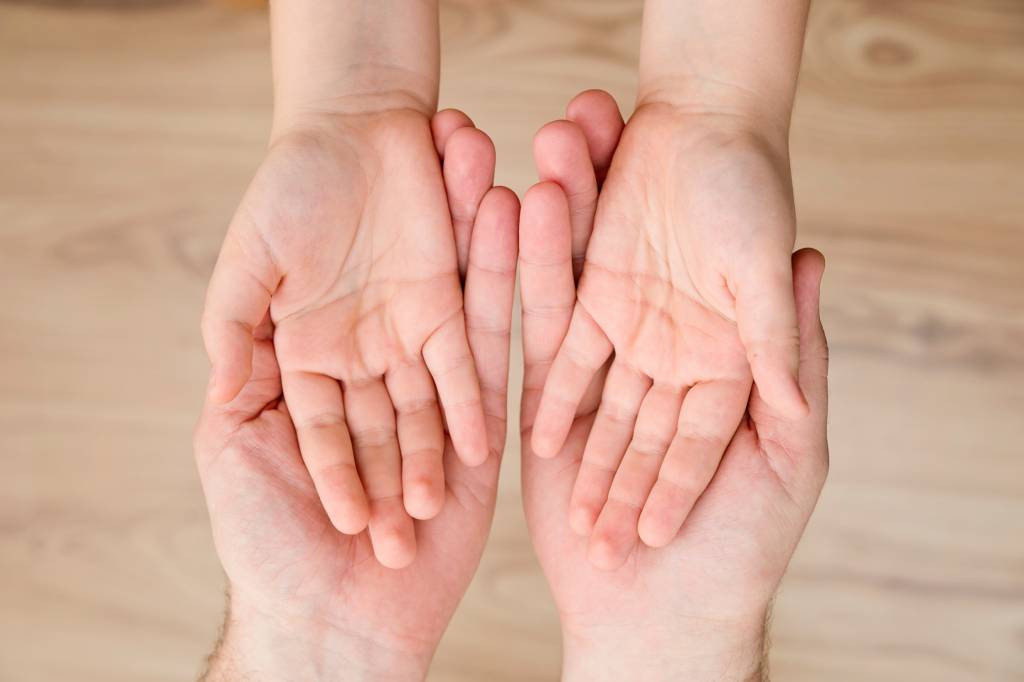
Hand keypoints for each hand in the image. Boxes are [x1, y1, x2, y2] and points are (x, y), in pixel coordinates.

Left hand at [194, 113, 518, 680]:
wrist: (334, 626)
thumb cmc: (265, 545)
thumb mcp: (230, 450)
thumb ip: (243, 376)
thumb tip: (249, 309)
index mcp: (316, 372)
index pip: (353, 273)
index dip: (370, 220)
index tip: (400, 150)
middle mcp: (378, 374)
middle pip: (414, 277)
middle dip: (439, 211)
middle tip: (464, 137)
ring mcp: (429, 399)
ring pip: (461, 305)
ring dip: (482, 241)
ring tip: (504, 170)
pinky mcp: (477, 431)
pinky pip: (494, 362)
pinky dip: (509, 303)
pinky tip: (527, 242)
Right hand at [519, 112, 827, 678]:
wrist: (665, 619)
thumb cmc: (742, 545)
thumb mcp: (793, 446)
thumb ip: (796, 355)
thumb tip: (812, 257)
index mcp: (711, 362)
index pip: (684, 261)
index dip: (666, 198)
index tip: (647, 130)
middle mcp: (652, 358)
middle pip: (621, 259)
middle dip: (599, 191)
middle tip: (577, 117)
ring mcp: (597, 381)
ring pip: (573, 285)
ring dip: (556, 221)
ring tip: (539, 152)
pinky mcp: (546, 410)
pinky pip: (536, 340)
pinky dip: (523, 283)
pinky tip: (506, 222)